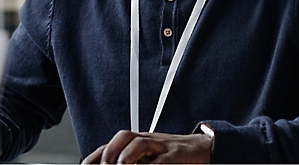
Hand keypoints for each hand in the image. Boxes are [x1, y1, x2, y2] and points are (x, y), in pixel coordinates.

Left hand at [81, 130, 211, 163]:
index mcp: (137, 143)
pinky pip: (162, 159)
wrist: (204, 149)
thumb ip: (134, 162)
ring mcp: (161, 146)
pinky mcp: (176, 154)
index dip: (95, 156)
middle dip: (109, 153)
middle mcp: (147, 141)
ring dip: (126, 157)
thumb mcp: (149, 159)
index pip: (110, 145)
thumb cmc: (173, 157)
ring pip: (139, 142)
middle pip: (123, 137)